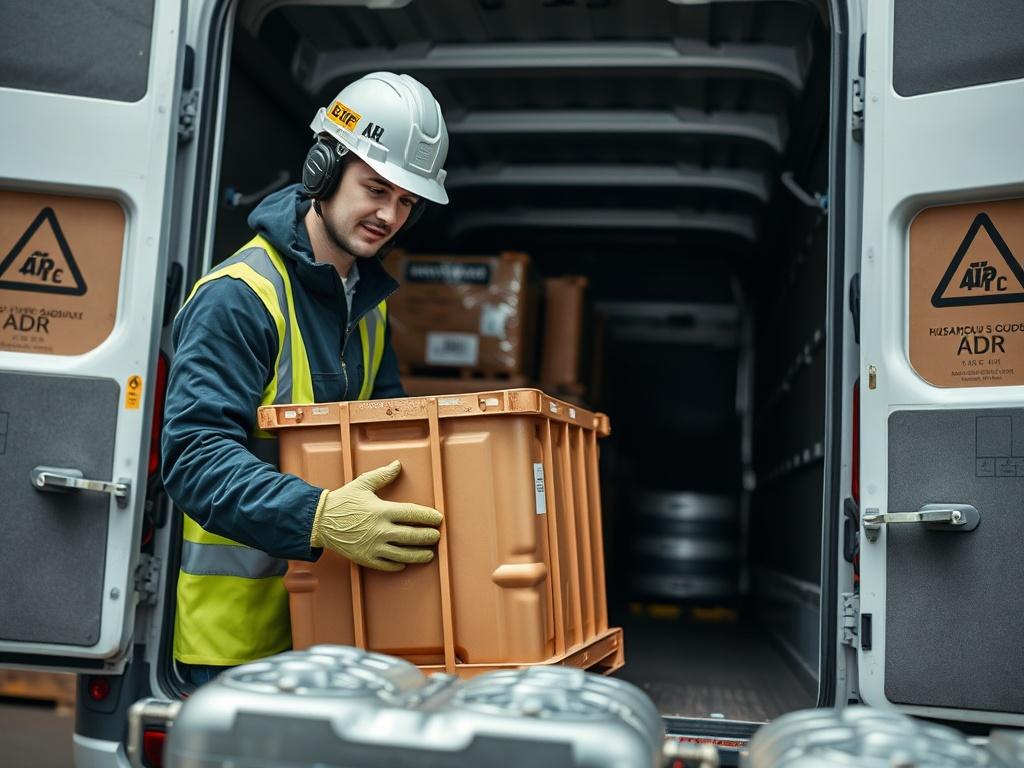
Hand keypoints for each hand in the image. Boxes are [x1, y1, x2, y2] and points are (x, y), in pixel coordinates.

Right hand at [309, 460, 441, 571]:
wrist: (318, 521)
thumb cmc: (342, 501)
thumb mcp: (362, 484)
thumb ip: (383, 475)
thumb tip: (397, 464)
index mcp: (381, 510)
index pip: (413, 514)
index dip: (428, 517)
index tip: (438, 518)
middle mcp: (380, 530)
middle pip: (413, 536)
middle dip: (429, 537)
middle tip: (436, 536)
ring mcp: (373, 546)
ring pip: (404, 554)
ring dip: (419, 555)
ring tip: (429, 553)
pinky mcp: (365, 558)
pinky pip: (387, 565)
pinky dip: (398, 565)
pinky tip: (405, 563)